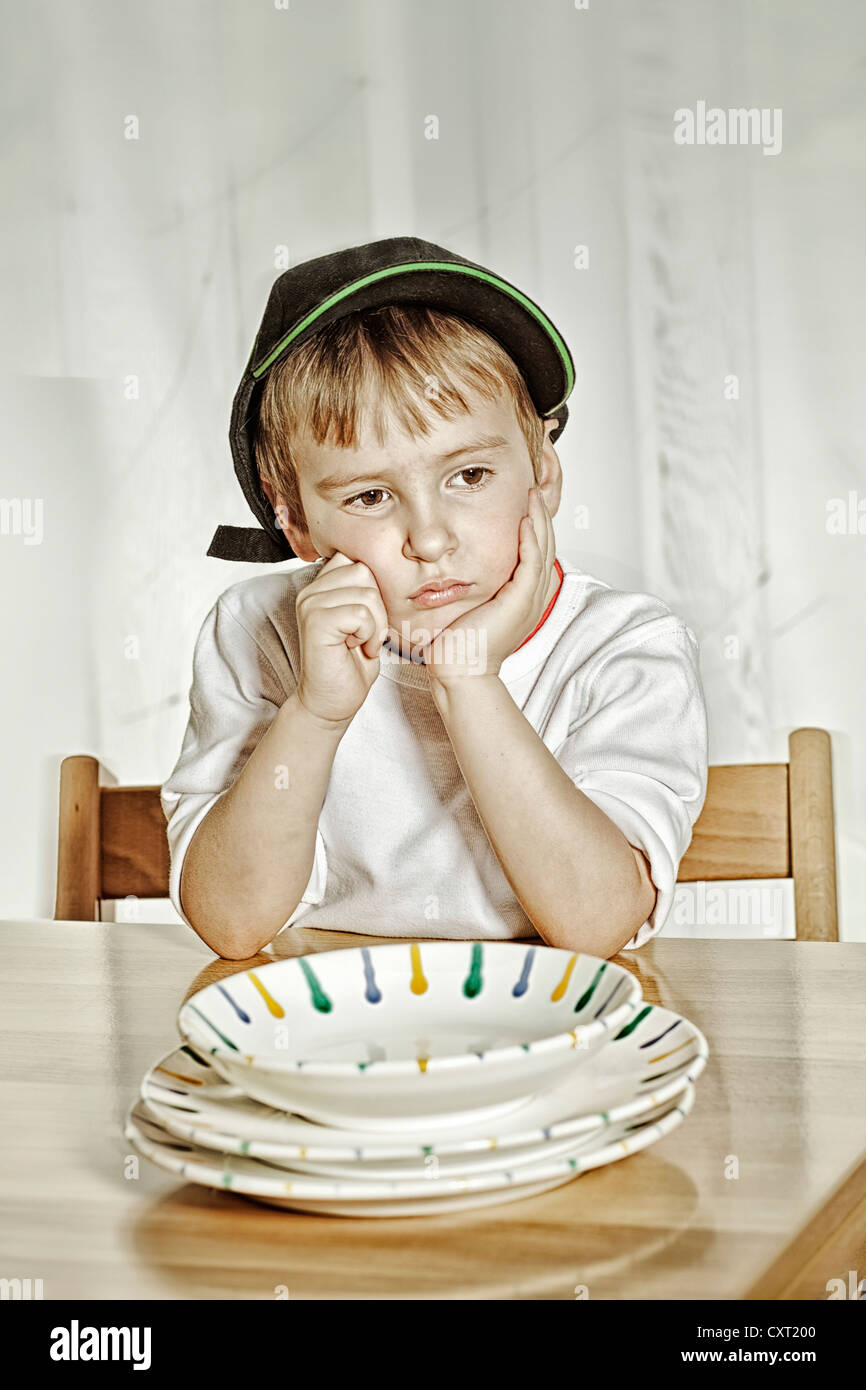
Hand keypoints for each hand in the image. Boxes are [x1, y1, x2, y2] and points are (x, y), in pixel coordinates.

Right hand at [295, 552, 391, 725]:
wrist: (332, 702)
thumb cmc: (351, 663)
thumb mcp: (365, 618)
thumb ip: (366, 589)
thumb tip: (393, 568)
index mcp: (321, 585)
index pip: (359, 560)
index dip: (374, 589)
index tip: (366, 620)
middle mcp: (311, 590)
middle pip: (364, 571)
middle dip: (377, 606)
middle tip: (366, 634)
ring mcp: (310, 604)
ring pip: (366, 593)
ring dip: (374, 624)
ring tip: (361, 643)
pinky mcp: (315, 622)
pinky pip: (361, 614)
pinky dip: (368, 635)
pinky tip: (356, 649)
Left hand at [418, 486, 556, 683]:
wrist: (458, 669)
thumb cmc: (457, 645)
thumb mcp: (470, 607)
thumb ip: (475, 586)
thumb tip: (458, 569)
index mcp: (523, 600)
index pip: (537, 554)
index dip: (534, 527)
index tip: (525, 504)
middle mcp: (533, 599)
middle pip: (546, 547)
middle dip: (541, 517)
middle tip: (534, 490)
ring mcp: (529, 601)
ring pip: (543, 550)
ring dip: (539, 520)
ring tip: (533, 496)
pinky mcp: (520, 601)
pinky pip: (532, 562)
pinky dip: (530, 539)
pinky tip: (525, 521)